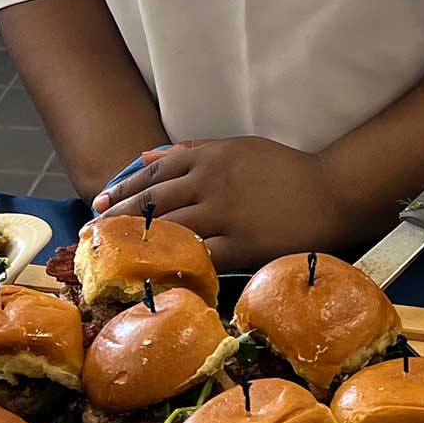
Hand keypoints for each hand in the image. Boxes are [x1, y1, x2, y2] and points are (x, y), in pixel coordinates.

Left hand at [93, 136, 369, 268]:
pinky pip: (199, 256)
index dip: (123, 188)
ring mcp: (225, 214)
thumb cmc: (287, 171)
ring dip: (135, 244)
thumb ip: (192, 149)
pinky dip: (174, 265)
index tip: (100, 202)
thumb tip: (145, 154)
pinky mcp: (241, 244)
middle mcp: (212, 182)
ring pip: (168, 229)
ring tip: (111, 257)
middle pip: (152, 202)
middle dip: (116, 218)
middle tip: (90, 234)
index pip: (155, 172)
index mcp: (210, 156)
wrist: (333, 193)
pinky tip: (153, 275)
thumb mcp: (239, 148)